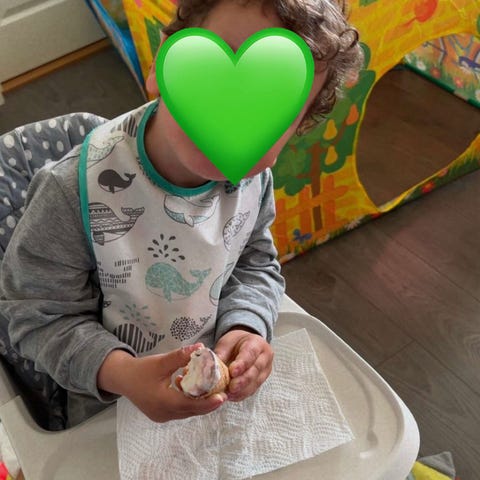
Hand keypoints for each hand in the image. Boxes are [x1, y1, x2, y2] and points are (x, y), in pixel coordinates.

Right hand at [97, 345, 226, 422]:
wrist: (122, 378)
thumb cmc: (141, 369)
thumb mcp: (161, 361)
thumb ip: (181, 356)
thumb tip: (201, 347)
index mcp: (163, 402)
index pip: (191, 406)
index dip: (208, 402)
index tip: (222, 397)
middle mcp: (163, 413)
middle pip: (191, 411)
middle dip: (208, 403)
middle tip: (223, 393)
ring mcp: (162, 416)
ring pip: (186, 411)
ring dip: (199, 402)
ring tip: (212, 390)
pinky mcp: (160, 414)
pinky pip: (180, 410)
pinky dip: (189, 402)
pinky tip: (192, 388)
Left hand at [214, 328, 273, 401]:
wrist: (246, 345)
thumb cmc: (236, 343)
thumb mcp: (227, 343)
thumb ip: (221, 353)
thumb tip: (212, 366)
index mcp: (257, 343)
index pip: (250, 354)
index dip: (242, 364)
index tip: (232, 372)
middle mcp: (264, 358)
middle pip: (255, 371)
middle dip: (242, 381)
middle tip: (231, 387)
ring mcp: (264, 371)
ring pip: (254, 383)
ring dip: (241, 390)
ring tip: (228, 394)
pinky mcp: (260, 382)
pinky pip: (251, 390)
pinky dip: (240, 394)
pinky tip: (231, 396)